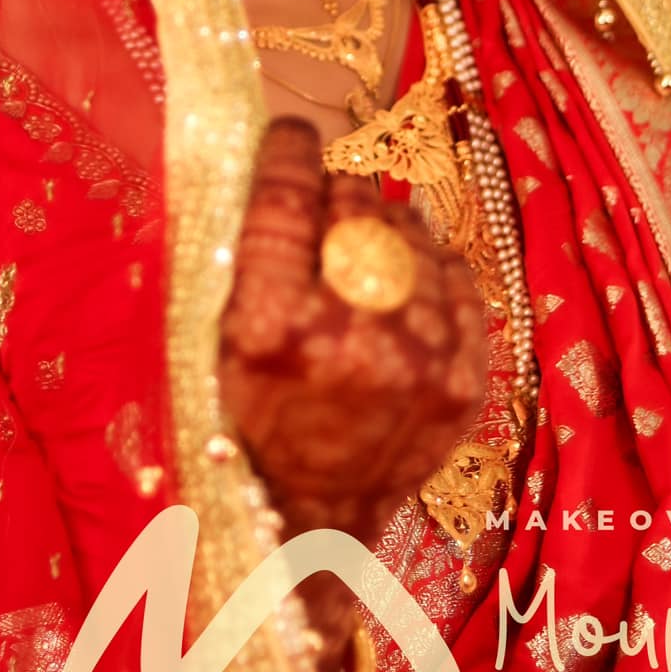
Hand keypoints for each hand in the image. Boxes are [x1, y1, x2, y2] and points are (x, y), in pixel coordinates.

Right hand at [218, 117, 488, 671]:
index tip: (289, 133)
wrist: (305, 538)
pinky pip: (460, 282)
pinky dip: (434, 263)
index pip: (287, 198)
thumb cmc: (237, 432)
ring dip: (384, 222)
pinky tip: (407, 265)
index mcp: (271, 329)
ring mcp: (420, 363)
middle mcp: (352, 340)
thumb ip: (232, 258)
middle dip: (335, 189)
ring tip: (361, 234)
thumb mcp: (206, 347)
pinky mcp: (465, 384)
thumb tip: (262, 159)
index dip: (288, 151)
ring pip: (411, 237)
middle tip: (321, 192)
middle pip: (354, 209)